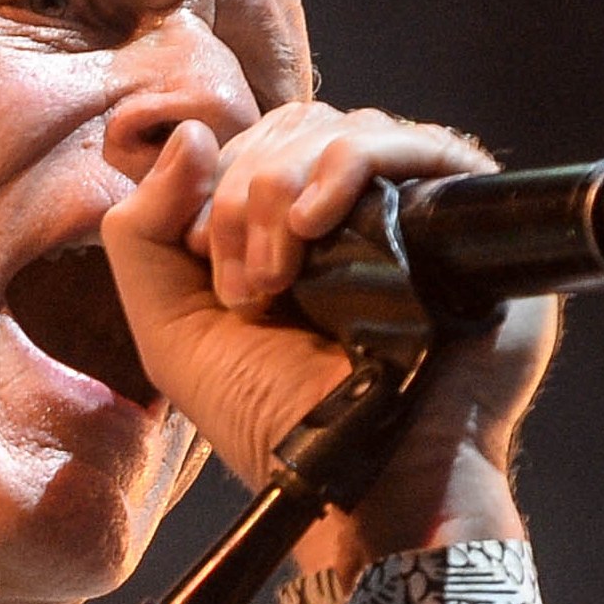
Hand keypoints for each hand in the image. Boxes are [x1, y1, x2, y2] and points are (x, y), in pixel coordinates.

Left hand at [102, 103, 559, 562]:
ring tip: (278, 275)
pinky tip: (316, 218)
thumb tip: (188, 131)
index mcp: (278, 232)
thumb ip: (142, 236)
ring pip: (336, 130)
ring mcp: (404, 204)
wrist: (356, 473)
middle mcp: (345, 210)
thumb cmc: (269, 418)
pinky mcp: (461, 207)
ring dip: (283, 188)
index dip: (211, 192)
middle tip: (247, 284)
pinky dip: (348, 164)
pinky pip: (407, 142)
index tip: (212, 272)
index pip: (242, 149)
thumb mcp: (171, 332)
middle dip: (243, 193)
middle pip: (286, 130)